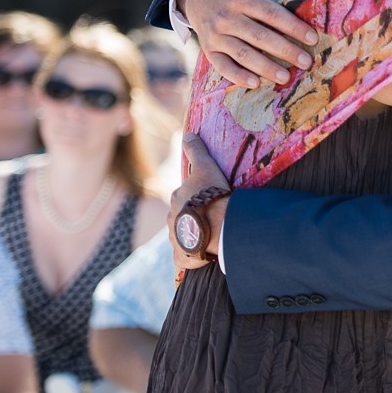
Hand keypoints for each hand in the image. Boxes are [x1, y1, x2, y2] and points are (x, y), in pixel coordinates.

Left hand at [170, 133, 231, 272]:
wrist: (220, 224)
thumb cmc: (213, 194)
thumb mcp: (206, 166)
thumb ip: (196, 150)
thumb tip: (188, 133)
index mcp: (176, 198)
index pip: (183, 196)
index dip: (196, 196)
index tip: (210, 198)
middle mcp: (171, 219)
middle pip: (181, 216)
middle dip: (192, 217)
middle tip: (212, 216)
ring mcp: (177, 240)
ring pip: (182, 237)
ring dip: (193, 236)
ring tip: (211, 235)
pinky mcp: (184, 257)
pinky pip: (185, 259)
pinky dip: (191, 258)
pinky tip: (202, 256)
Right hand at [179, 0, 316, 87]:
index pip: (271, 13)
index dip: (293, 26)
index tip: (312, 38)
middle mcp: (227, 16)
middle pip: (260, 36)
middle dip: (285, 50)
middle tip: (307, 62)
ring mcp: (216, 34)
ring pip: (243, 54)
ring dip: (265, 67)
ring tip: (286, 77)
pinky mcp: (208, 49)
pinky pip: (223, 66)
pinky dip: (238, 76)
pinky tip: (256, 83)